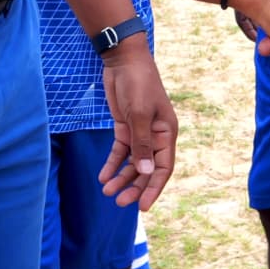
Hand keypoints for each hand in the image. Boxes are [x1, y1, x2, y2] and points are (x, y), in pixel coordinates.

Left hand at [97, 44, 176, 209]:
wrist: (123, 61)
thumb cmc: (138, 84)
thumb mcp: (140, 115)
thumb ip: (142, 145)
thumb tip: (145, 173)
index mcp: (166, 134)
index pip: (163, 168)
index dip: (153, 188)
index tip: (142, 207)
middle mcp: (155, 136)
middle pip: (146, 169)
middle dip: (134, 186)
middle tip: (119, 202)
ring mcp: (139, 133)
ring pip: (132, 163)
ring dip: (121, 177)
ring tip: (107, 192)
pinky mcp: (124, 128)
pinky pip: (120, 152)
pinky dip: (112, 164)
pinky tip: (103, 176)